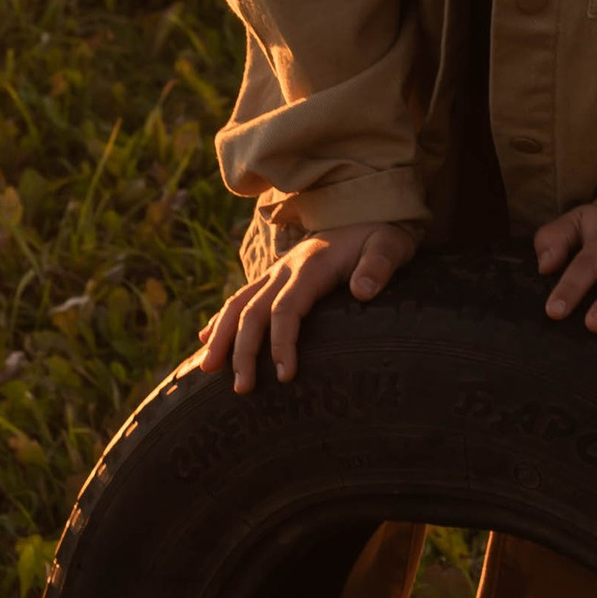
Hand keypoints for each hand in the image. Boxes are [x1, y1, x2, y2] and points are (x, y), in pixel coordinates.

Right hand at [200, 221, 421, 391]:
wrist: (368, 208)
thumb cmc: (381, 235)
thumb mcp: (390, 246)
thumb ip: (378, 266)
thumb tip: (362, 290)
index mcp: (310, 267)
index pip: (286, 309)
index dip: (281, 342)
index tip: (285, 375)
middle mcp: (285, 269)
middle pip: (252, 311)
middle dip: (242, 351)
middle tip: (241, 389)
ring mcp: (277, 272)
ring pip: (238, 303)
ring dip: (221, 337)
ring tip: (207, 369)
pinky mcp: (276, 276)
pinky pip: (241, 298)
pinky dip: (221, 319)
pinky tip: (206, 339)